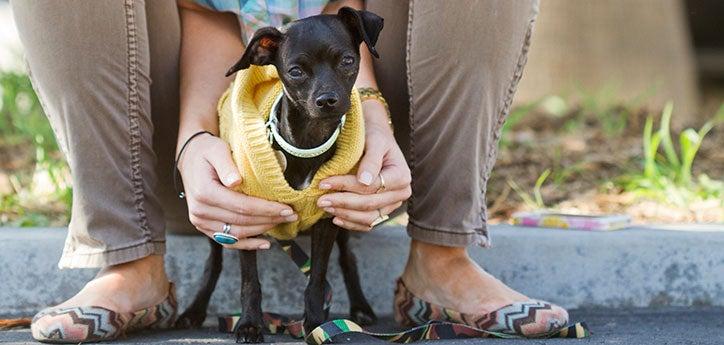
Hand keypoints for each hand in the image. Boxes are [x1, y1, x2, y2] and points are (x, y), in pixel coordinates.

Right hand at [177, 133, 296, 248]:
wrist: (190, 158)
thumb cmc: (206, 152)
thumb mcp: (217, 150)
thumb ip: (226, 165)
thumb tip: (236, 181)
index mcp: (205, 193)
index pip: (242, 206)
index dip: (266, 209)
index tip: (287, 209)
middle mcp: (200, 211)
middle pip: (242, 222)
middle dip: (269, 220)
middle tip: (291, 216)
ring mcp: (200, 221)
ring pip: (236, 234)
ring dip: (261, 231)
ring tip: (281, 223)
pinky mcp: (204, 226)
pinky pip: (227, 241)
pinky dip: (246, 244)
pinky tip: (263, 243)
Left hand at [317, 101, 411, 230]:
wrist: (377, 139)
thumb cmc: (375, 137)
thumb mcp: (374, 142)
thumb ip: (371, 160)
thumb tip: (364, 181)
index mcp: (401, 176)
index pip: (371, 187)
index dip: (346, 186)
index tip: (324, 183)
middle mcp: (401, 193)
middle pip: (369, 204)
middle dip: (342, 202)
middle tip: (320, 200)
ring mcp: (392, 204)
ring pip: (369, 218)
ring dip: (345, 214)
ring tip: (325, 207)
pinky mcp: (383, 210)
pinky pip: (368, 223)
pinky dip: (352, 222)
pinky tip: (336, 218)